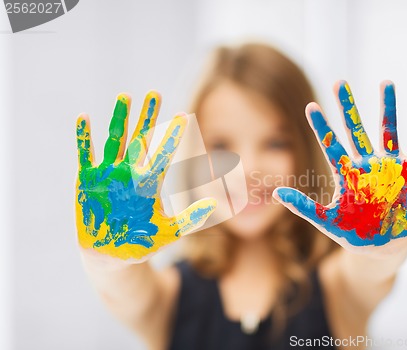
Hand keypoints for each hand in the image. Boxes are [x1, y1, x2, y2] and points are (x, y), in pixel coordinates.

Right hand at [75, 91, 215, 261]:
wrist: (110, 255)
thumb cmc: (140, 242)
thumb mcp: (169, 232)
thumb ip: (191, 218)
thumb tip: (217, 205)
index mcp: (149, 182)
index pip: (164, 153)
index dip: (173, 135)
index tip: (184, 115)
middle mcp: (130, 173)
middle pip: (141, 139)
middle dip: (148, 117)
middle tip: (155, 94)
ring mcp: (108, 174)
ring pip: (116, 140)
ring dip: (120, 118)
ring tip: (125, 96)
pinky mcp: (87, 181)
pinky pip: (85, 155)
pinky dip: (84, 138)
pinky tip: (84, 118)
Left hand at [273, 81, 406, 253]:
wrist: (381, 244)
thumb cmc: (354, 230)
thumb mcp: (326, 219)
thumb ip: (303, 207)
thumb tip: (277, 194)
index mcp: (347, 172)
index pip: (330, 144)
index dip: (321, 126)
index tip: (310, 106)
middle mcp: (367, 163)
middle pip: (355, 130)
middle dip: (348, 108)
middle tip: (339, 83)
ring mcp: (389, 167)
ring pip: (387, 131)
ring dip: (387, 108)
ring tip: (386, 83)